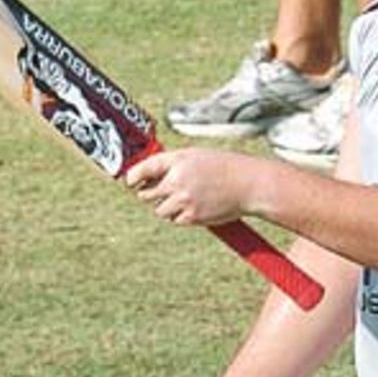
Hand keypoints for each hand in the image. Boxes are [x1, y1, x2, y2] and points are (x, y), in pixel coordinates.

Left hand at [125, 148, 256, 227]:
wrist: (248, 185)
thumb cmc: (223, 168)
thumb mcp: (196, 156)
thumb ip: (173, 164)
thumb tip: (147, 176)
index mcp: (178, 161)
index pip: (144, 168)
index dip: (133, 176)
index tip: (129, 181)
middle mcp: (178, 180)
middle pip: (146, 194)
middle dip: (151, 194)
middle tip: (161, 192)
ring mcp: (184, 200)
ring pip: (160, 210)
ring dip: (167, 207)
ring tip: (186, 199)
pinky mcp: (192, 217)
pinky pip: (175, 220)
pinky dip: (181, 216)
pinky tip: (197, 206)